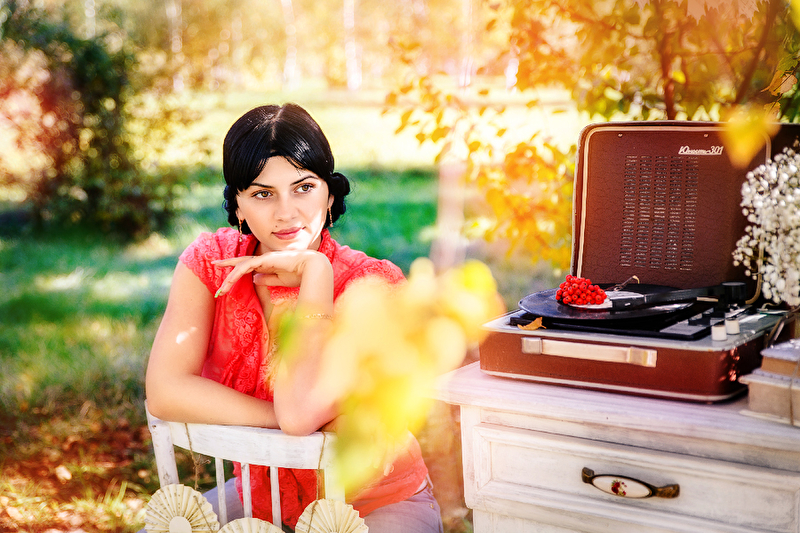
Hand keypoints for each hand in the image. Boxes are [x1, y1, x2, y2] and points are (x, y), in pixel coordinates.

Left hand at [212, 250, 327, 296]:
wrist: (312, 269)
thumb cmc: (300, 275)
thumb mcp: (280, 280)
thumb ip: (266, 279)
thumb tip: (254, 279)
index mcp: (268, 263)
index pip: (248, 264)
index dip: (236, 267)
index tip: (225, 271)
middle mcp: (264, 259)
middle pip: (241, 262)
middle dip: (227, 264)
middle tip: (214, 264)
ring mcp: (264, 258)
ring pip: (241, 266)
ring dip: (230, 277)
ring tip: (221, 289)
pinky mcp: (265, 260)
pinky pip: (246, 267)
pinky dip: (236, 274)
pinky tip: (229, 281)